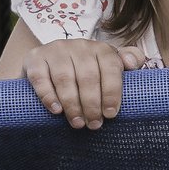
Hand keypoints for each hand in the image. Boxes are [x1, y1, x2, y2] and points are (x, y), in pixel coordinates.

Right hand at [21, 38, 145, 129]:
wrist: (48, 64)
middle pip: (88, 76)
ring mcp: (55, 50)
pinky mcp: (35, 58)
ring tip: (78, 123)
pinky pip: (40, 78)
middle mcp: (78, 45)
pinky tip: (56, 110)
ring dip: (72, 104)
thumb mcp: (109, 65)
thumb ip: (129, 60)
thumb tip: (134, 63)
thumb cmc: (86, 71)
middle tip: (94, 124)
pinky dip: (48, 95)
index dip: (111, 91)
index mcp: (100, 48)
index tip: (111, 114)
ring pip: (65, 78)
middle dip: (92, 103)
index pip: (110, 66)